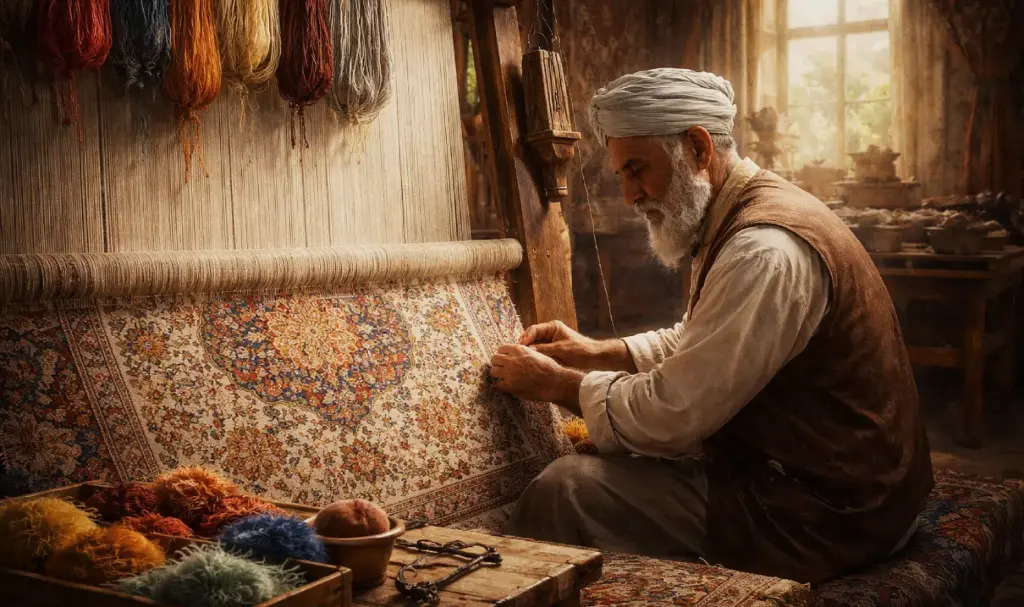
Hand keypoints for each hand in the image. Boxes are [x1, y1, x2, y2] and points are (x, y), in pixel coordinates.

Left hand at [489, 345, 583, 409]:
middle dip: (497, 364)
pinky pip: (497, 385)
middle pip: (494, 359)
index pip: (501, 349)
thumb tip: (516, 354)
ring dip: (497, 374)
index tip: (504, 359)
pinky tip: (506, 386)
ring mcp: (509, 373)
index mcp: (518, 350)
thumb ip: (524, 353)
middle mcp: (512, 359)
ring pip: (493, 371)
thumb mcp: (536, 353)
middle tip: (502, 369)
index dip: (502, 354)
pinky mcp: (510, 385)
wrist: (554, 381)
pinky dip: (500, 386)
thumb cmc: (548, 368)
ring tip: (503, 378)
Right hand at [519, 320, 635, 372]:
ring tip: (520, 358)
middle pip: (532, 337)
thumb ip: (543, 349)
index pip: (534, 330)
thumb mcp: (560, 350)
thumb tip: (527, 351)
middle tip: (516, 353)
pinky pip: (540, 352)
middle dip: (524, 345)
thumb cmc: (580, 351)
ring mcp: (550, 341)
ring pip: (535, 346)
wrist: (594, 358)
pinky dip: (535, 356)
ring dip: (529, 351)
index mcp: (552, 327)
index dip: (525, 338)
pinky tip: (529, 362)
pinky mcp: (552, 350)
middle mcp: (550, 332)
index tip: (519, 347)